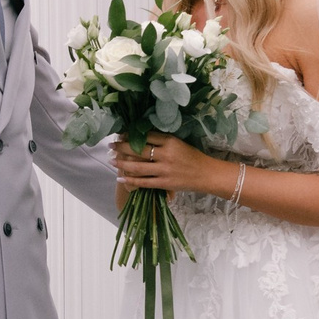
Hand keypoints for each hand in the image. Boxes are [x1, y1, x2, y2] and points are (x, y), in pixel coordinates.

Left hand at [114, 133, 229, 197]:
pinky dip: (130, 181)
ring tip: (112, 160)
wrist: (207, 174)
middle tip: (111, 146)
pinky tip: (120, 178)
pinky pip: (144, 182)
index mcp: (171, 141)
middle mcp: (166, 154)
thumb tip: (141, 137)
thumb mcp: (179, 143)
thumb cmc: (193, 157)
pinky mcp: (164, 183)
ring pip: (138, 166)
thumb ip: (162, 141)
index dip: (131, 134)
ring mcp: (164, 170)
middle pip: (138, 149)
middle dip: (121, 147)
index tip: (121, 134)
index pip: (146, 135)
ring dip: (122, 163)